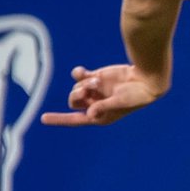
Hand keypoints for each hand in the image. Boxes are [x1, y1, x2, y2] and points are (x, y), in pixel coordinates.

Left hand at [42, 63, 163, 125]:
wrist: (146, 80)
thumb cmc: (136, 96)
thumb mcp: (120, 102)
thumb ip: (104, 106)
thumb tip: (89, 113)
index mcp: (100, 116)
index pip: (75, 119)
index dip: (59, 118)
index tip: (43, 118)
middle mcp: (95, 104)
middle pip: (73, 101)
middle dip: (76, 94)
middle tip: (86, 89)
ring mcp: (95, 91)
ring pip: (76, 87)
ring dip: (83, 83)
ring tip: (97, 80)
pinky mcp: (97, 78)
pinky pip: (79, 76)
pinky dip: (78, 73)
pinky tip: (82, 71)